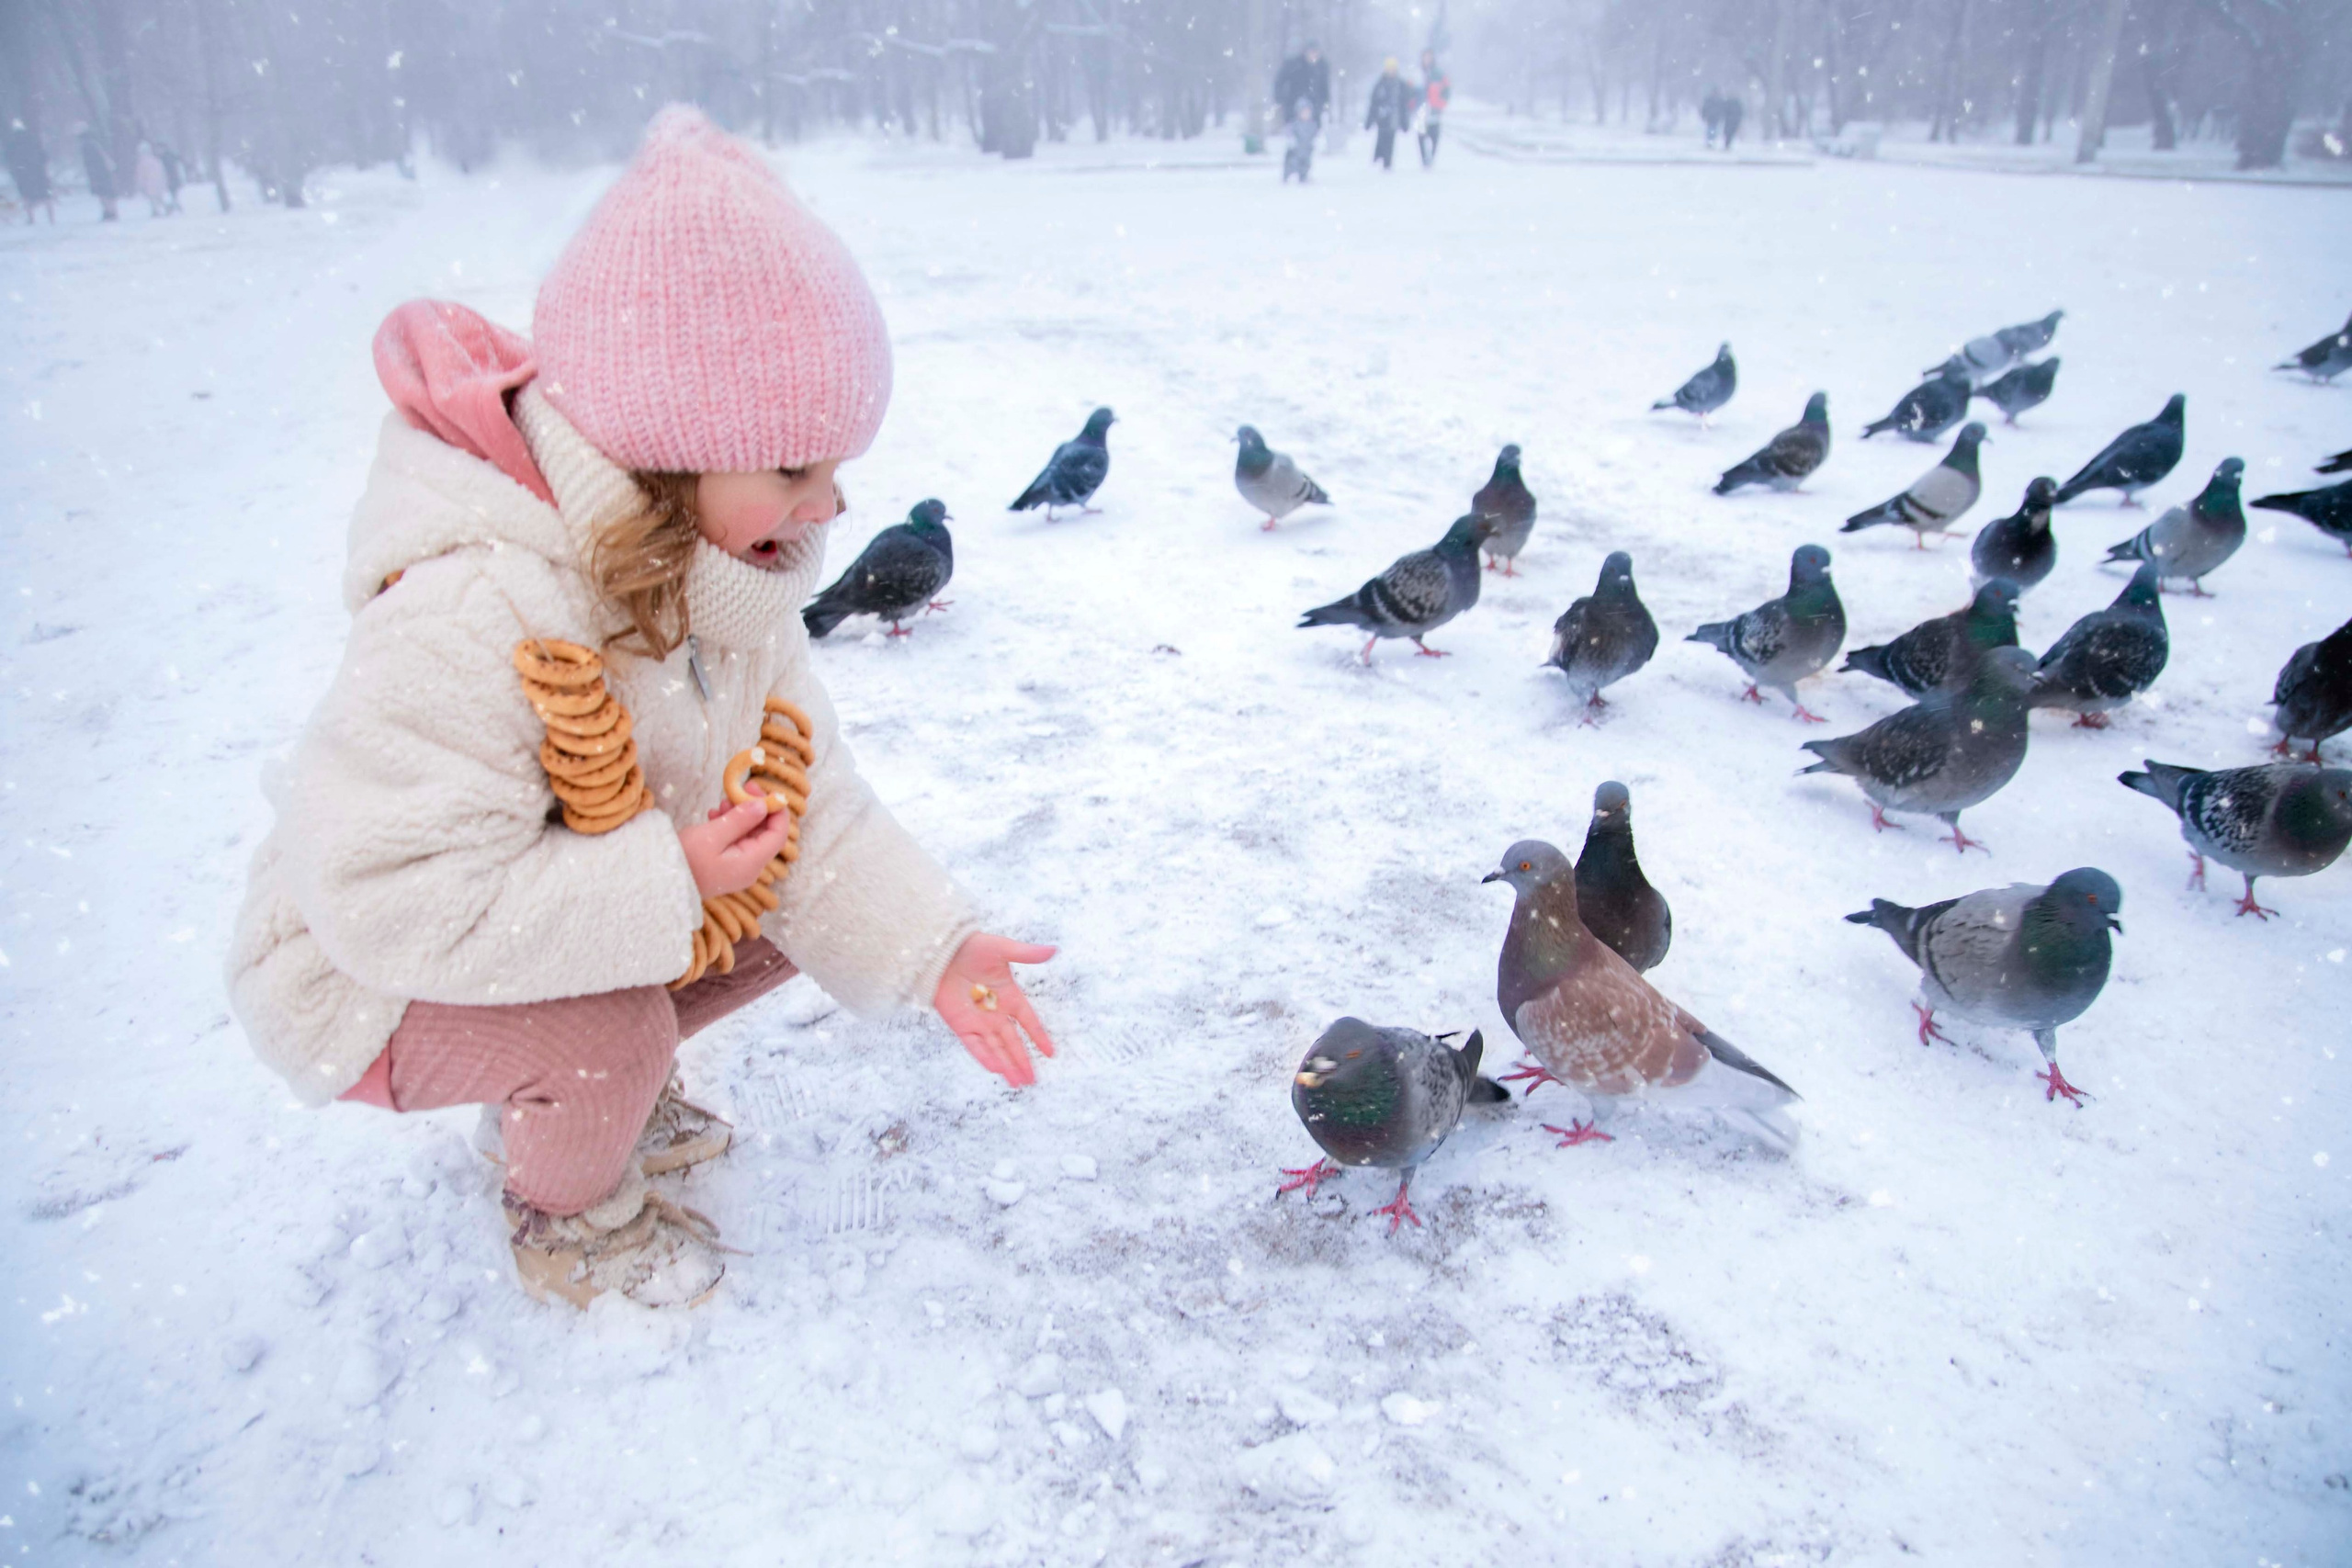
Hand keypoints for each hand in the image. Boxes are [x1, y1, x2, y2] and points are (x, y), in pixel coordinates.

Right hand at [676, 794, 795, 898]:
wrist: (659, 883)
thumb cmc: (685, 859)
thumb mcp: (712, 835)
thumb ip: (740, 820)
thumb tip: (762, 806)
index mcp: (751, 863)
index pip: (778, 835)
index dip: (776, 811)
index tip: (762, 790)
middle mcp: (749, 868)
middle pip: (764, 834)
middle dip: (756, 810)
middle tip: (742, 788)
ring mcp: (737, 868)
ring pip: (748, 836)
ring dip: (740, 816)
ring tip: (723, 802)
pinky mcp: (724, 865)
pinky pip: (735, 842)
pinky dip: (729, 826)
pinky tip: (714, 815)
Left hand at [933, 933, 1056, 1086]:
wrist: (940, 951)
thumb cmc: (972, 946)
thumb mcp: (1002, 948)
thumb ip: (1026, 954)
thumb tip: (1052, 950)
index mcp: (1009, 995)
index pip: (1028, 1021)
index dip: (1039, 1037)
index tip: (1051, 1053)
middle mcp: (996, 1012)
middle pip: (1013, 1042)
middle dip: (1023, 1061)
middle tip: (1033, 1080)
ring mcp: (978, 1020)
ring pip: (996, 1048)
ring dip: (1007, 1065)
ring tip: (1018, 1083)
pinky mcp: (961, 1025)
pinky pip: (975, 1045)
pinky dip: (985, 1057)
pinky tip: (997, 1070)